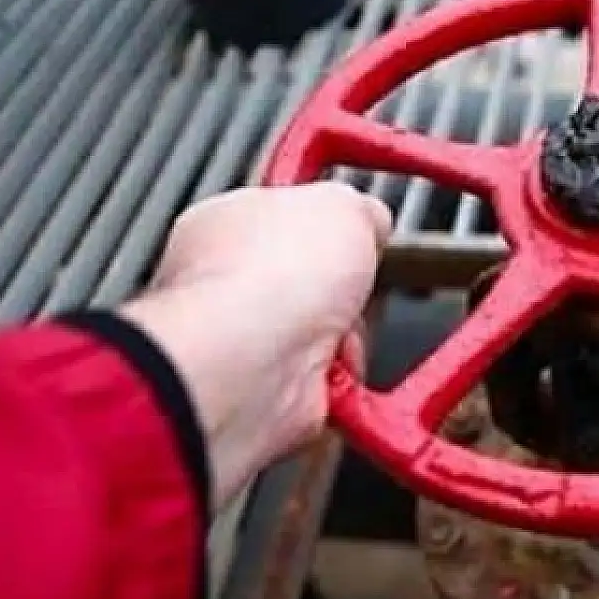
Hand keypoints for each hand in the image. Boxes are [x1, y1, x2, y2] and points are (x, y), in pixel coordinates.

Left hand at [119, 183, 391, 508]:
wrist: (259, 359)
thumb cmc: (269, 277)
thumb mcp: (345, 205)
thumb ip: (359, 209)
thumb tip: (372, 220)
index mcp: (226, 222)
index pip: (283, 218)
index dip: (328, 227)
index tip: (354, 231)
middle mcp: (226, 285)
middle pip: (311, 284)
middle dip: (346, 291)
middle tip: (353, 286)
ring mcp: (245, 343)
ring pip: (327, 338)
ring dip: (350, 337)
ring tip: (341, 330)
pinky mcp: (269, 392)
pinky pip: (329, 386)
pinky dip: (345, 380)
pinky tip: (335, 366)